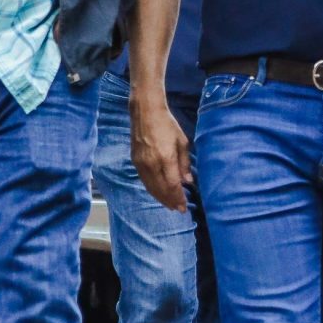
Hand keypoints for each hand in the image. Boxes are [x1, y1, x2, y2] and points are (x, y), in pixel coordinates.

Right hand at [131, 91, 190, 211]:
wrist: (145, 112)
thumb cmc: (167, 124)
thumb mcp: (182, 142)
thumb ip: (185, 163)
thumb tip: (188, 181)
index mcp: (166, 158)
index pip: (172, 185)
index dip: (178, 198)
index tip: (184, 207)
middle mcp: (152, 163)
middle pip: (161, 189)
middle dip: (170, 201)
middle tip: (178, 209)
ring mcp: (141, 163)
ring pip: (151, 187)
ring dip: (160, 198)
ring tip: (169, 205)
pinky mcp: (135, 161)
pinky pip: (144, 180)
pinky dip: (152, 189)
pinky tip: (158, 193)